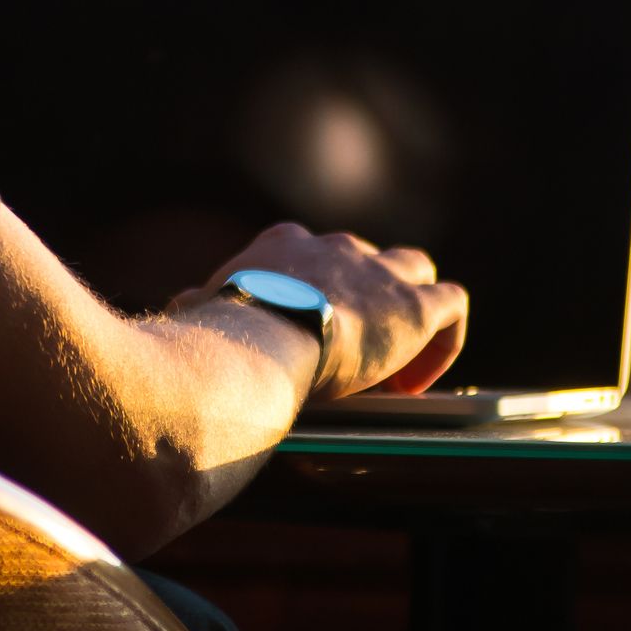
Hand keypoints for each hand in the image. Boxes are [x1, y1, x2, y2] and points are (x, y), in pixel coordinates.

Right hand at [196, 222, 470, 400]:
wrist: (261, 342)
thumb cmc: (221, 335)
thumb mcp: (201, 313)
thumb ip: (198, 307)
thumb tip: (178, 308)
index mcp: (285, 247)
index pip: (311, 256)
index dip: (315, 295)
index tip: (308, 339)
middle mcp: (337, 248)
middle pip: (366, 261)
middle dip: (365, 301)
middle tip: (352, 355)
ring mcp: (379, 273)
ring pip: (416, 269)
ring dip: (411, 309)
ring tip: (395, 366)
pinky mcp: (414, 306)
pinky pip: (452, 304)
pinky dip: (443, 340)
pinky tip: (417, 383)